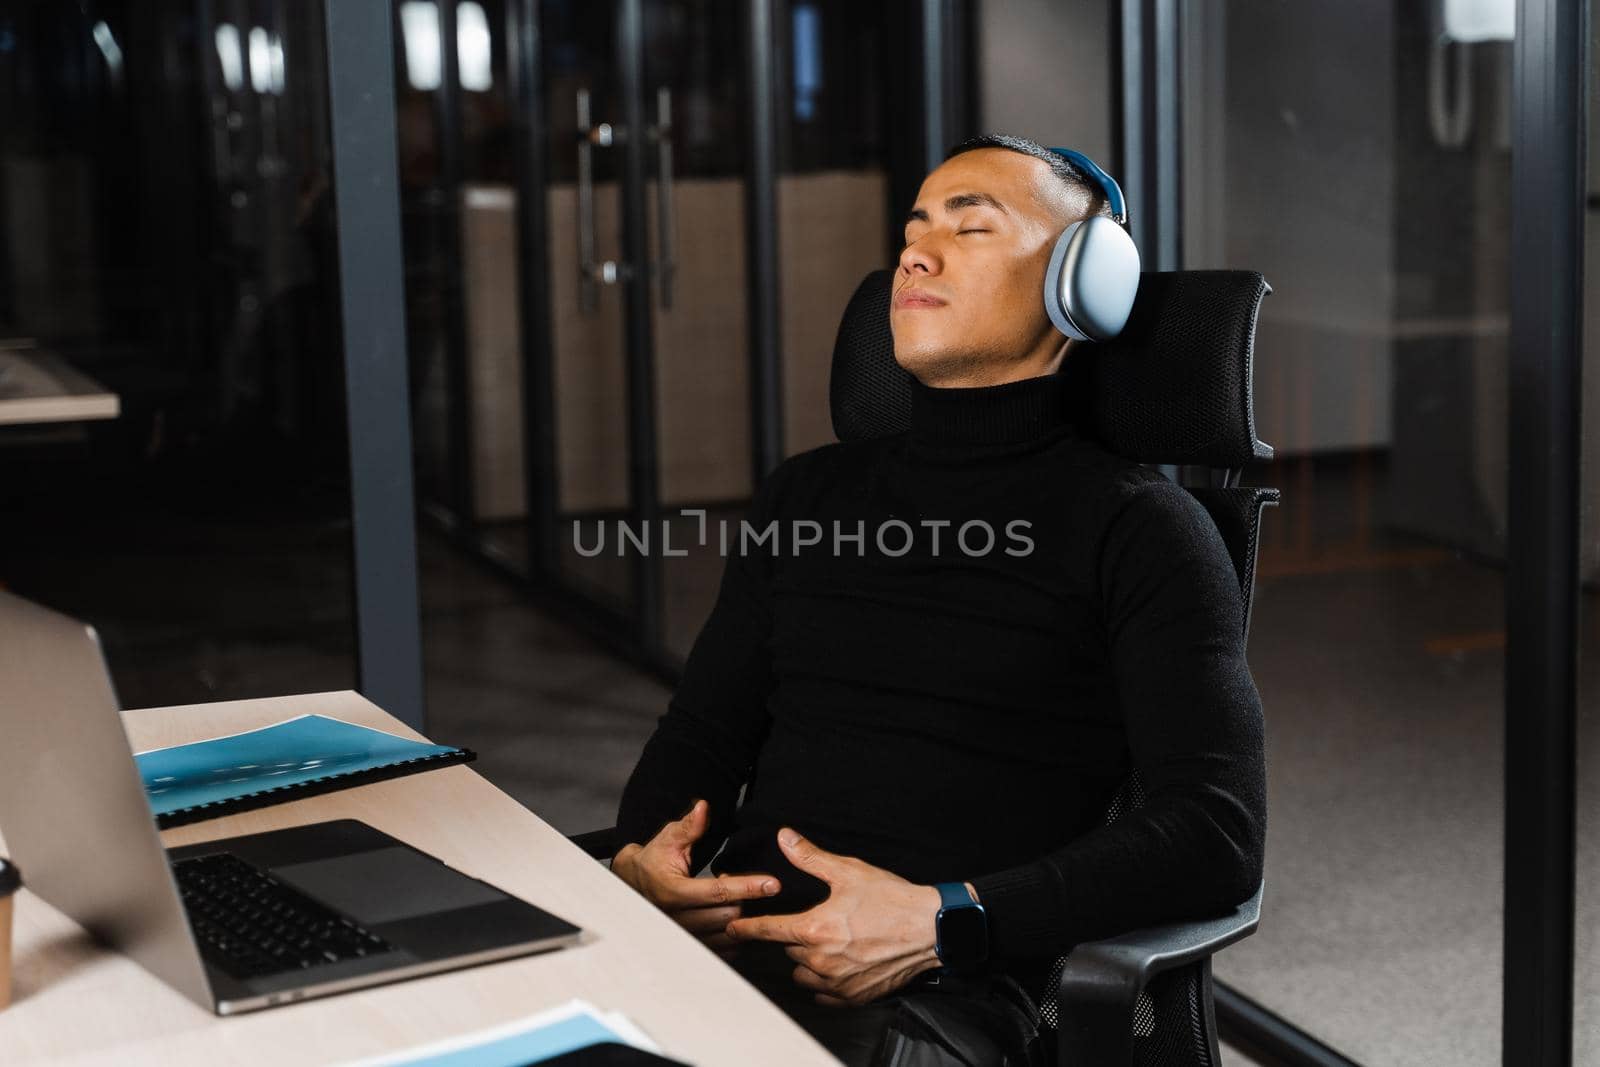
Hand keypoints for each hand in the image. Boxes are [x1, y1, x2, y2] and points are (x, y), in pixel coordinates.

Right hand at [611, 799, 780, 959]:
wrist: (634, 885)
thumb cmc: (654, 859)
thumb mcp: (669, 838)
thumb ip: (689, 826)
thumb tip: (703, 808)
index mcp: (673, 892)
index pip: (718, 891)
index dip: (748, 886)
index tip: (772, 883)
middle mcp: (677, 919)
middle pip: (728, 914)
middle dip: (742, 898)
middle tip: (737, 881)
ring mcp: (684, 937)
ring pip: (728, 933)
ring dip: (740, 916)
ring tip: (732, 898)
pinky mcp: (691, 948)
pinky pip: (724, 949)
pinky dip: (735, 934)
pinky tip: (733, 916)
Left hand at [724, 828, 944, 1006]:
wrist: (930, 929)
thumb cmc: (892, 899)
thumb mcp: (848, 871)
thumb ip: (810, 858)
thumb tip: (785, 838)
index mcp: (814, 929)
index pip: (766, 930)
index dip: (746, 927)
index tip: (732, 928)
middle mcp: (821, 961)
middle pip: (788, 950)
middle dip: (794, 936)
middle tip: (814, 923)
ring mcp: (837, 982)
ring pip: (803, 974)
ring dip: (806, 961)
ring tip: (826, 943)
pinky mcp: (854, 996)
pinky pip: (823, 995)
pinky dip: (824, 982)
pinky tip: (837, 966)